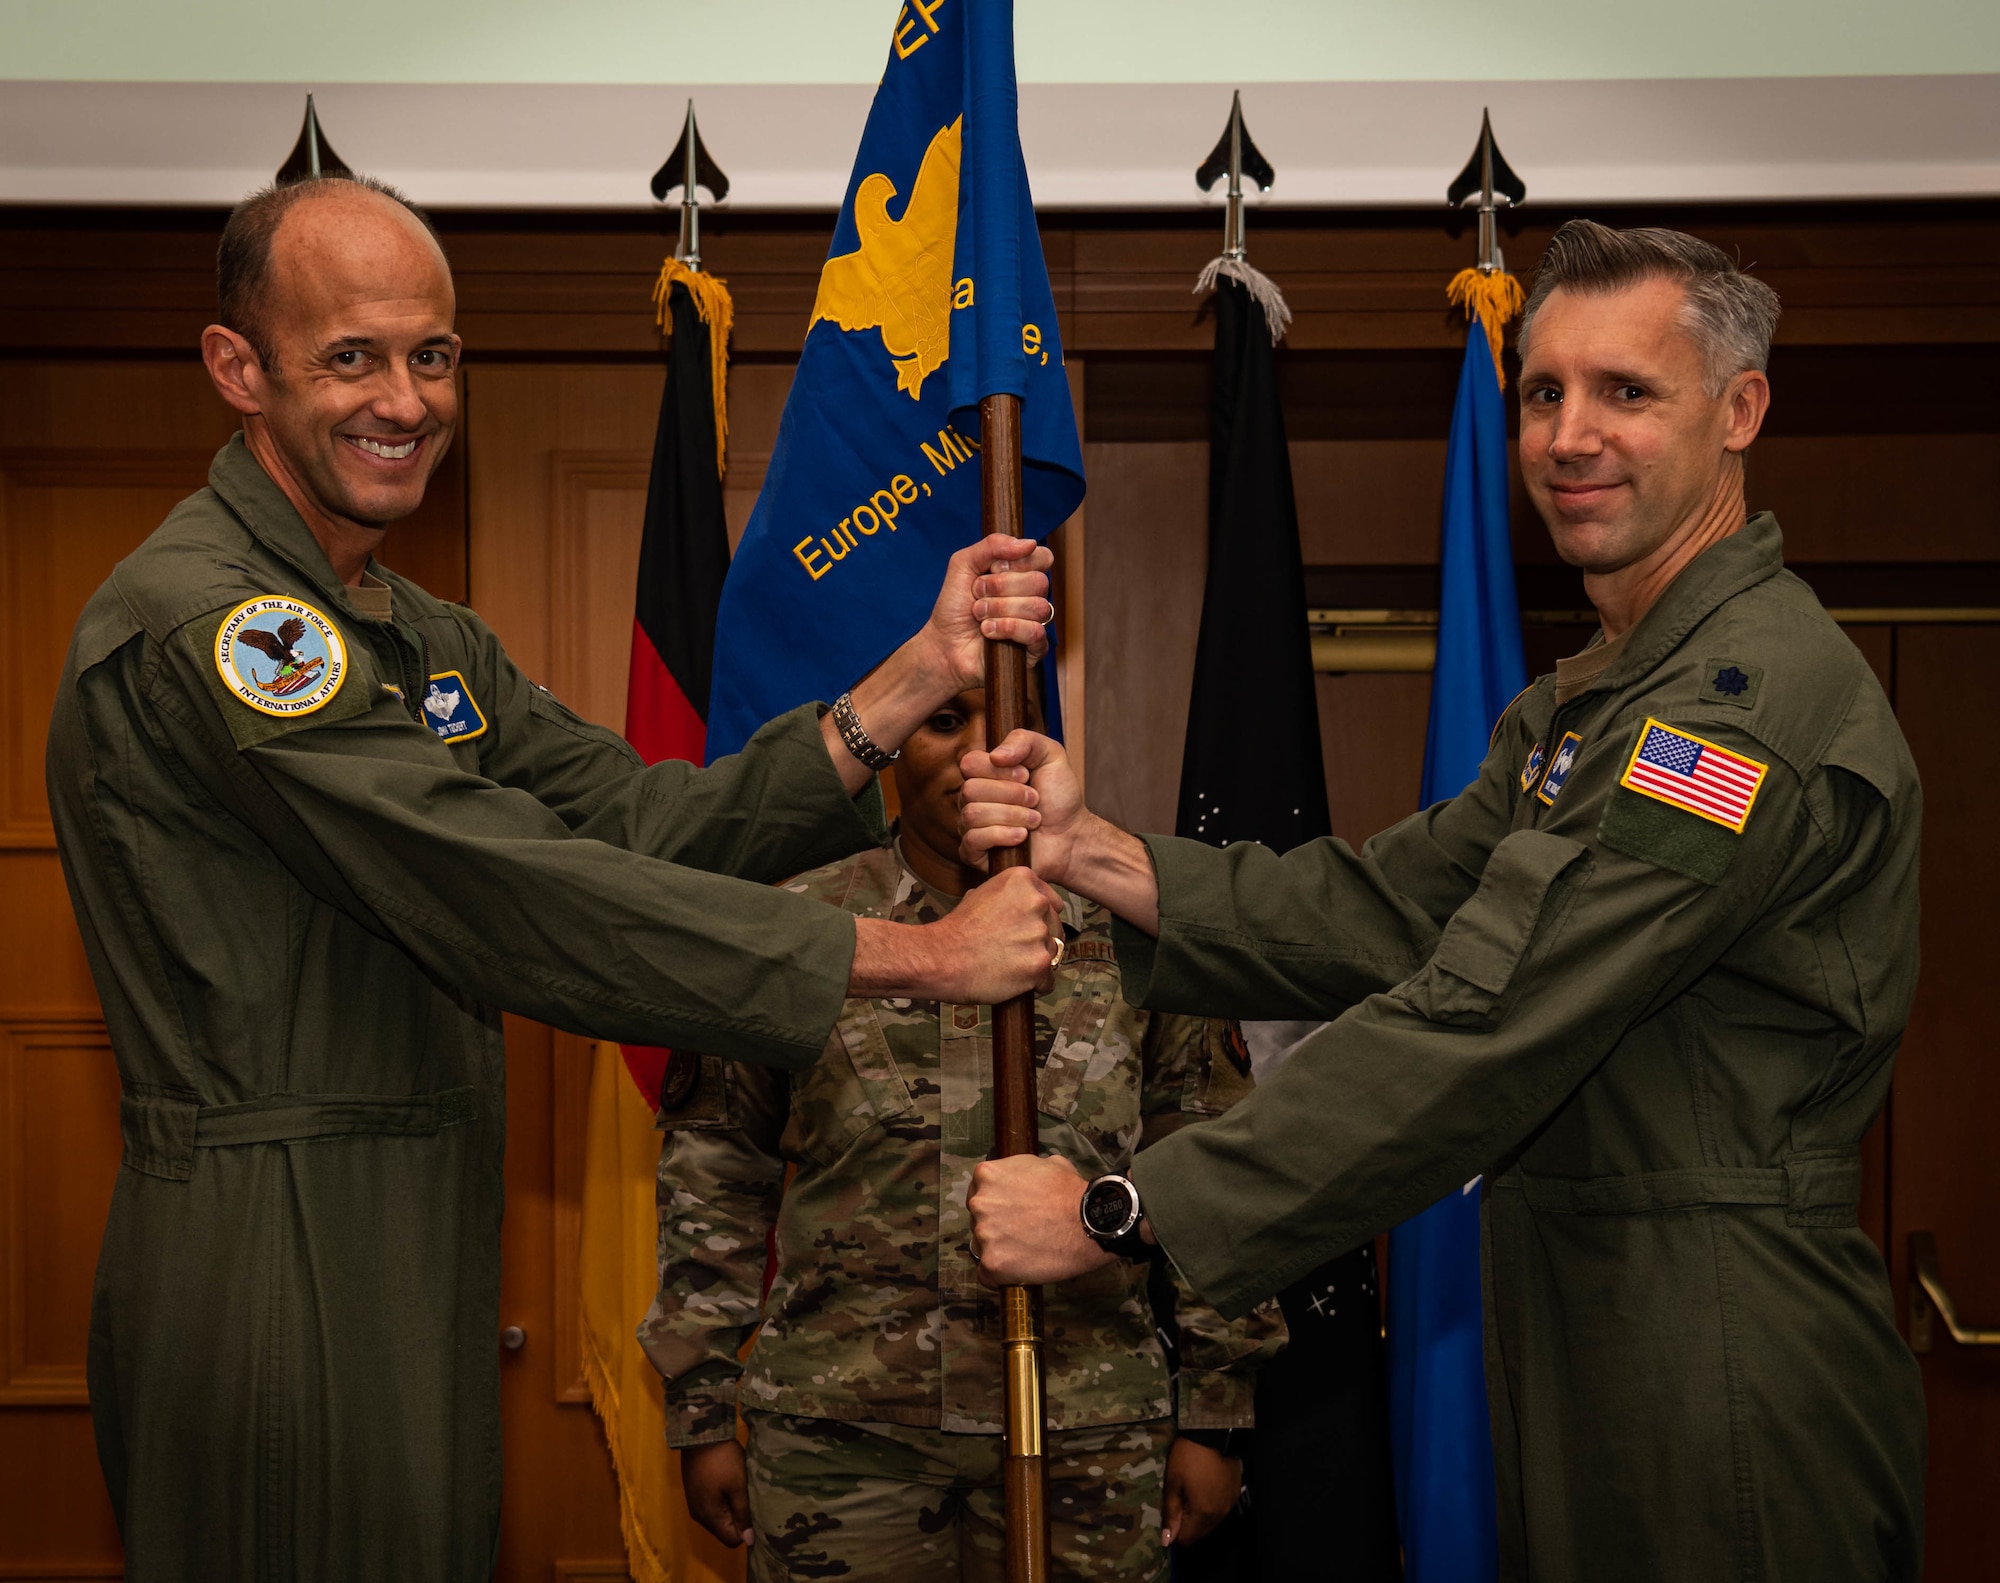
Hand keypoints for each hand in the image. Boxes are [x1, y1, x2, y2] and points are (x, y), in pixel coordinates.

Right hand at [681, 1439, 752, 1549]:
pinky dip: (722, 1502)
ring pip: (718, 1519)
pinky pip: (711, 1508)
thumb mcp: (738, 1486)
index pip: (731, 1540)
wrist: (700, 1435)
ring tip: (741, 1491)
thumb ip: (743, 1514)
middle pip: (724, 1530)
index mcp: (709, 1517)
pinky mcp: (694, 1493)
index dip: (746, 1531)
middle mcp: (699, 1516)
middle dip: (739, 1520)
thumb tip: (748, 1542)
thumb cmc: (723, 1460)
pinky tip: (729, 1485)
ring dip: (730, 1510)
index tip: (756, 1513)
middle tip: (750, 1500)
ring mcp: (694, 1504)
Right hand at [849, 864, 1063, 1002]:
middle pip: (1054, 927)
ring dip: (1036, 962)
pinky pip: (1048, 980)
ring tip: (1008, 966)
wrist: (941, 959)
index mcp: (1022, 879)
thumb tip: (1022, 902)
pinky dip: (1034, 985)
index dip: (1037, 918)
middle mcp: (1036, 902)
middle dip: (1039, 940)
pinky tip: (1014, 981)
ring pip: (1053, 953)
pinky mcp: (1040, 964)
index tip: (1021, 927)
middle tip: (1011, 949)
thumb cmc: (957, 931)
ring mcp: (1040, 934)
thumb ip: (1009, 895)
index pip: (1051, 901)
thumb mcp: (979, 893)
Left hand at [921, 536, 1054, 692]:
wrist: (943, 645)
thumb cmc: (954, 607)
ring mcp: (1034, 623)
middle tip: (977, 595)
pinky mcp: (1034, 649)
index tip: (993, 568)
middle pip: (1039, 582)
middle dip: (1001, 587)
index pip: (1043, 557)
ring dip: (1000, 609)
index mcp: (1020, 575)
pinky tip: (988, 631)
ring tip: (979, 615)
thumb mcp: (963, 564)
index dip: (1019, 562)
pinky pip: (1035, 632)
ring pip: (1037, 606)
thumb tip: (1029, 543)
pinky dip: (1007, 628)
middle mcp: (1031, 597)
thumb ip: (992, 545)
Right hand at [959, 729, 1086, 884]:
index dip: (998, 770)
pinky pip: (972, 840)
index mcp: (984, 774)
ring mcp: (971, 826)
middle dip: (1011, 794)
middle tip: (1035, 799)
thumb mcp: (1050, 756)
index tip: (1026, 775)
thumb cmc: (1059, 797)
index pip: (969, 763)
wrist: (1072, 835)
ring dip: (1012, 815)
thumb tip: (995, 755)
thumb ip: (1024, 740)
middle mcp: (972, 799)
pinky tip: (1021, 836)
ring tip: (1034, 819)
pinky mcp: (974, 853)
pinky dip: (1002, 835)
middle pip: (970, 790)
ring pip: (973, 814)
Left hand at [967, 1153, 1112, 1285]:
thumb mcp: (1045, 1163)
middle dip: (995, 1226)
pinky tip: (1020, 1270)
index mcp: (987, 1176)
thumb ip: (1021, 1171)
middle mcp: (978, 1203)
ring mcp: (983, 1235)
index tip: (1010, 1212)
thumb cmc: (1070, 1192)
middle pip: (978, 1219)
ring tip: (1025, 1251)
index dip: (995, 1204)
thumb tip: (1020, 1180)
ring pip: (982, 1247)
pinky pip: (987, 1275)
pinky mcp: (992, 1264)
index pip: (978, 1192)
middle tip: (1021, 1232)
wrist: (1089, 1223)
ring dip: (999, 1250)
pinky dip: (1000, 1276)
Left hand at [1162, 1437, 1241, 1549]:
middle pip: (1200, 1533)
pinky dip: (1211, 1505)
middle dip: (1187, 1523)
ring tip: (1192, 1491)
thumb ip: (1171, 1514)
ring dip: (1199, 1515)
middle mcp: (1220, 1514)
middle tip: (1180, 1499)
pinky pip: (1220, 1510)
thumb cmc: (1187, 1458)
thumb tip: (1167, 1541)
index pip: (1187, 1539)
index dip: (1175, 1530)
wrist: (1214, 1433)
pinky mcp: (1235, 1493)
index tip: (1171, 1512)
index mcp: (1203, 1514)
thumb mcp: (1173, 1483)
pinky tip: (1205, 1487)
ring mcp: (1229, 1504)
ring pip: (1210, 1523)